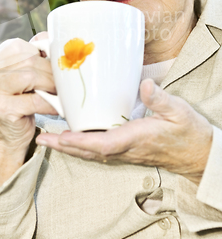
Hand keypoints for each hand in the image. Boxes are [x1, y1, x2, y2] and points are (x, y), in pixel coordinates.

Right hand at [0, 32, 56, 192]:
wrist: (7, 136)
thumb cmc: (19, 103)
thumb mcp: (24, 77)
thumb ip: (34, 58)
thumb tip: (57, 45)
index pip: (20, 47)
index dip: (42, 53)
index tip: (57, 63)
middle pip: (28, 61)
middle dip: (51, 70)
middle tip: (66, 80)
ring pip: (31, 77)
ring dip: (52, 85)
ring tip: (62, 92)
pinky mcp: (2, 109)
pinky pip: (34, 100)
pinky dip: (50, 103)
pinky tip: (58, 107)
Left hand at [36, 78, 212, 184]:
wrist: (198, 154)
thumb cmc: (189, 132)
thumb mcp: (179, 111)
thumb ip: (161, 99)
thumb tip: (145, 84)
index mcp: (136, 139)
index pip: (104, 144)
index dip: (81, 142)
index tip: (62, 136)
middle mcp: (126, 149)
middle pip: (89, 152)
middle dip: (64, 146)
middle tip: (41, 138)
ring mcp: (124, 152)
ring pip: (90, 153)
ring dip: (68, 147)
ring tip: (47, 138)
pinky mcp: (125, 150)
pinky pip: (98, 151)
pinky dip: (80, 146)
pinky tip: (70, 138)